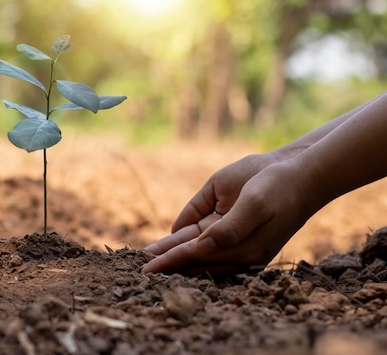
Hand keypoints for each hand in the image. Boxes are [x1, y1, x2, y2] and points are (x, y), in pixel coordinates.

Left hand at [142, 158, 316, 275]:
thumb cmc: (279, 186)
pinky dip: (188, 242)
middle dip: (169, 262)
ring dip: (176, 256)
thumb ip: (228, 228)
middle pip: (195, 258)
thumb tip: (201, 246)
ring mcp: (239, 242)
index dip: (171, 261)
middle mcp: (239, 250)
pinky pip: (208, 239)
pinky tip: (173, 247)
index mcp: (243, 248)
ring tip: (152, 261)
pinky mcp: (237, 229)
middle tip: (141, 269)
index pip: (197, 255)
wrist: (302, 173)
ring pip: (199, 251)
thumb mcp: (254, 203)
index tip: (148, 267)